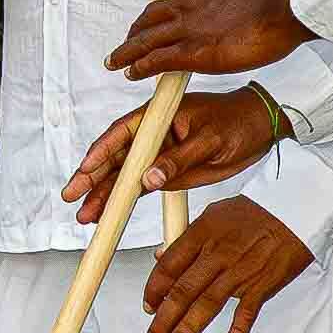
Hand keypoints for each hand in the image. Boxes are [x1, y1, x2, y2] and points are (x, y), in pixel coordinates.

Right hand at [67, 88, 283, 217]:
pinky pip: (139, 187)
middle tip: (72, 197)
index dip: (101, 152)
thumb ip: (178, 160)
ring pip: (124, 176)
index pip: (123, 133)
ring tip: (86, 216)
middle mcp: (153, 135)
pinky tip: (107, 213)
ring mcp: (157, 155)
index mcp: (159, 116)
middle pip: (116, 157)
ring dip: (105, 195)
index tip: (86, 170)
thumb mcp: (210, 140)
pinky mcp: (166, 172)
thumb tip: (147, 180)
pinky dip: (124, 200)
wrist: (260, 128)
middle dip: (92, 179)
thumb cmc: (237, 122)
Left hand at [106, 0, 307, 79]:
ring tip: (116, 61)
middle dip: (136, 30)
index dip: (162, 15)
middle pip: (150, 16)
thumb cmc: (275, 3)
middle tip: (126, 42)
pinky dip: (141, 65)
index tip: (157, 24)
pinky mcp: (192, 50)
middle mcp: (187, 2)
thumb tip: (226, 7)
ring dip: (128, 49)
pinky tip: (133, 72)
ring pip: (146, 37)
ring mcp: (187, 26)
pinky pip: (157, 58)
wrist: (285, 9)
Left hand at [141, 198, 314, 332]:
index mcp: (202, 234)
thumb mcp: (213, 214)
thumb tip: (161, 256)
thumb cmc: (255, 211)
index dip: (154, 290)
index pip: (169, 267)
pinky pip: (247, 311)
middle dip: (164, 319)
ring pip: (208, 303)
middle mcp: (217, 254)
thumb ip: (186, 238)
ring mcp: (239, 272)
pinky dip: (238, 331)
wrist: (295, 210)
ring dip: (189, 328)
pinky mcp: (262, 284)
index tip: (148, 307)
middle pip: (183, 291)